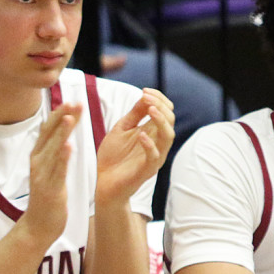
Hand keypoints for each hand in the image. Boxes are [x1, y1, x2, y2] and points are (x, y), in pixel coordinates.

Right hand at [17, 102, 79, 247]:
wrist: (39, 226)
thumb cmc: (48, 199)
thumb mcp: (49, 172)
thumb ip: (54, 154)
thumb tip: (63, 136)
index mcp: (38, 158)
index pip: (48, 131)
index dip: (59, 115)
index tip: (72, 102)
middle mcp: (37, 163)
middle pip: (49, 136)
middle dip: (62, 118)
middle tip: (74, 103)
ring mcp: (42, 176)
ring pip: (52, 150)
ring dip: (62, 133)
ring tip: (71, 118)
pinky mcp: (49, 189)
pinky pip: (57, 171)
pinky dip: (62, 158)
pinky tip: (69, 146)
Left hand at [96, 88, 174, 204]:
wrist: (103, 183)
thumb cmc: (112, 156)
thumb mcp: (121, 130)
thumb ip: (134, 115)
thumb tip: (145, 95)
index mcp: (152, 131)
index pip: (165, 110)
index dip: (158, 98)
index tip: (144, 90)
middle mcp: (157, 143)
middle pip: (170, 120)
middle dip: (160, 105)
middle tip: (146, 97)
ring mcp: (154, 156)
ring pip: (168, 136)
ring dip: (161, 121)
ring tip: (151, 109)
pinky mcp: (147, 170)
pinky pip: (154, 156)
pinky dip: (150, 145)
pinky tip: (141, 135)